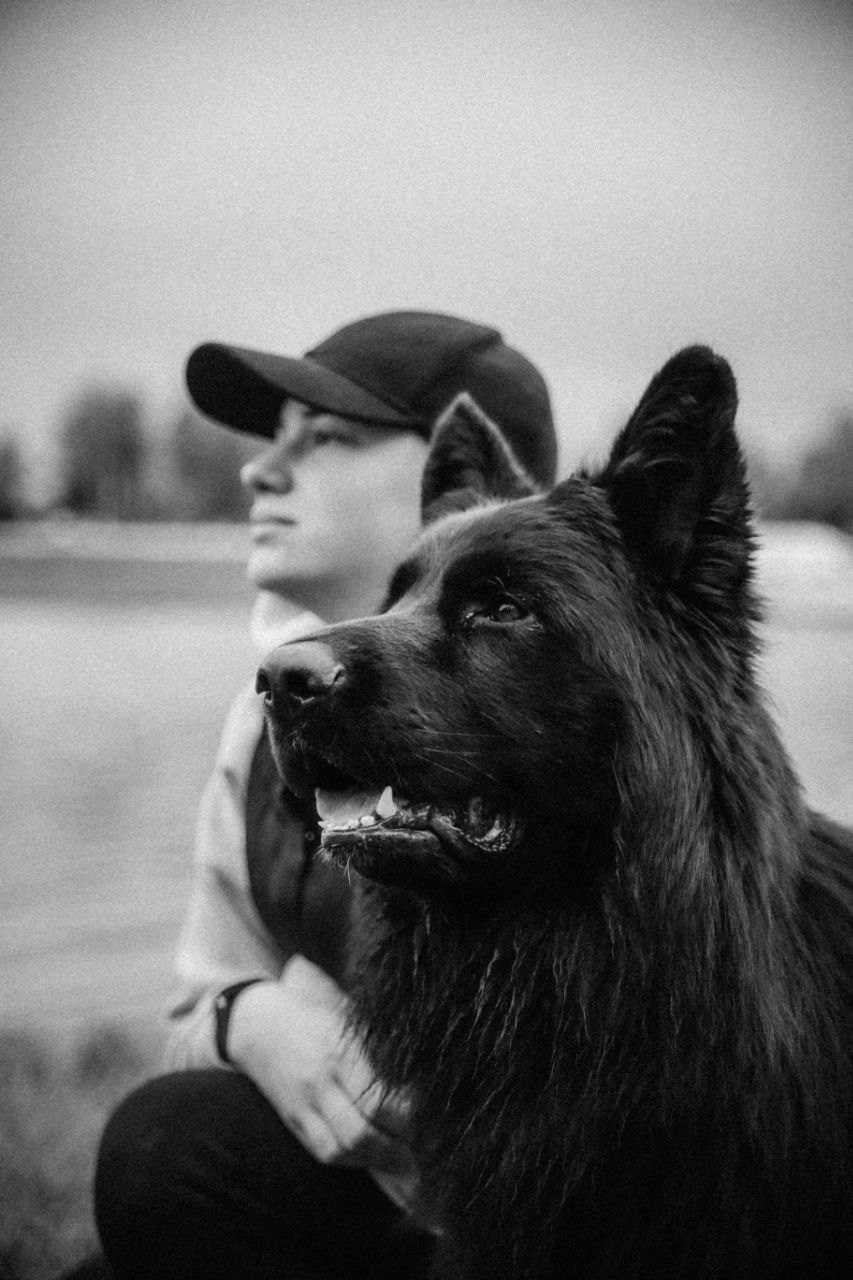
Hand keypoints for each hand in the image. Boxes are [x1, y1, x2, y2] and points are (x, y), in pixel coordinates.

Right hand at [228, 955, 418, 1198]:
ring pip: (340, 1150)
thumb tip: (424, 1070)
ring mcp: (302, 1105)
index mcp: (339, 1051)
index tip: (431, 1119)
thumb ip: (380, 1045)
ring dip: (376, 1162)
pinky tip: (372, 1158)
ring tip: (404, 1163)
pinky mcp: (292, 1120)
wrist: (257, 1024)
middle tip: (424, 1151)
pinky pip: (322, 1151)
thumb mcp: (349, 1017)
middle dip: (396, 1150)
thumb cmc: (314, 1013)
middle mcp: (319, 1082)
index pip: (377, 1099)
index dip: (408, 1119)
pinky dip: (351, 1160)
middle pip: (359, 1133)